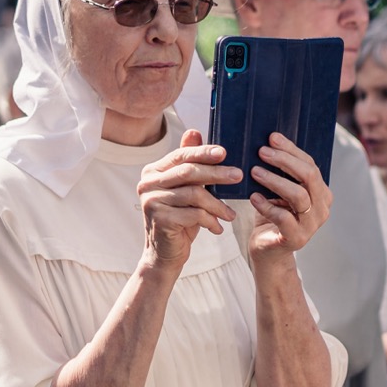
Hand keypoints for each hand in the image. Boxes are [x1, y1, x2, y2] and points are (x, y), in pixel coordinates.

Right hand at [139, 129, 240, 269]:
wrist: (164, 254)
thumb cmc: (179, 219)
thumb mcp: (185, 190)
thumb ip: (189, 164)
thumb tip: (194, 132)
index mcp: (153, 172)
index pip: (180, 155)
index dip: (203, 152)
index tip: (225, 152)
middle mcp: (148, 184)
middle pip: (188, 172)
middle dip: (216, 173)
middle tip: (238, 175)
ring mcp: (151, 201)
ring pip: (194, 195)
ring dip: (218, 205)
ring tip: (231, 214)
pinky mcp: (160, 220)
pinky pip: (194, 214)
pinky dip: (210, 220)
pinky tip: (217, 228)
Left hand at [245, 133, 332, 260]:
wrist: (267, 252)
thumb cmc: (272, 218)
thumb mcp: (278, 192)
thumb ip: (281, 174)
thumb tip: (267, 144)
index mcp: (321, 193)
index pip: (310, 165)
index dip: (292, 150)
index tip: (272, 138)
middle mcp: (322, 208)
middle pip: (309, 176)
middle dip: (285, 161)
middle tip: (262, 152)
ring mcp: (311, 225)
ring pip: (298, 196)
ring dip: (274, 181)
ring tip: (254, 172)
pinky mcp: (297, 239)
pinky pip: (283, 218)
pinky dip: (266, 206)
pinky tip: (253, 197)